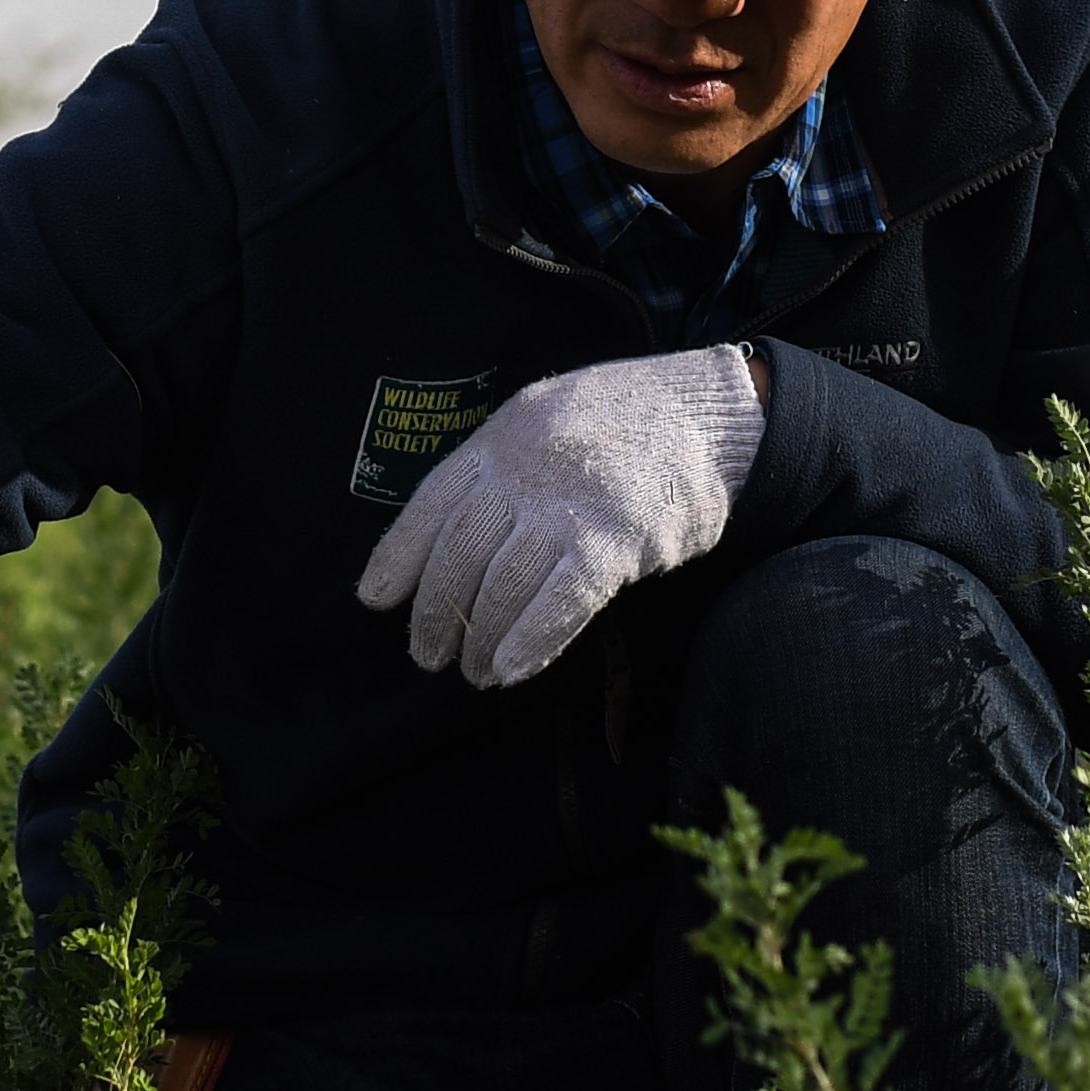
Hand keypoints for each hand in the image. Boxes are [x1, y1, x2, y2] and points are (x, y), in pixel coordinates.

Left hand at [355, 344, 764, 689]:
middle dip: (436, 612)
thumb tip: (453, 532)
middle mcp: (527, 470)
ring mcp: (569, 505)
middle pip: (459, 554)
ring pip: (501, 586)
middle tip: (428, 654)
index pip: (431, 503)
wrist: (713, 418)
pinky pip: (560, 602)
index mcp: (504, 437)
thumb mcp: (548, 419)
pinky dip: (531, 641)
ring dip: (480, 639)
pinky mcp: (615, 541)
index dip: (399, 556)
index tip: (375, 599)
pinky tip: (512, 669)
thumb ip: (503, 467)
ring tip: (474, 672)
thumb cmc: (628, 425)